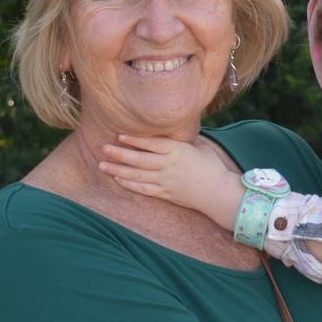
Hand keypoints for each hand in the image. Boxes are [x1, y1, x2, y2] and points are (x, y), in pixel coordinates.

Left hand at [99, 135, 243, 227]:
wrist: (218, 192)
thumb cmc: (212, 166)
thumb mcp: (200, 146)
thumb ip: (182, 139)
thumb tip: (171, 127)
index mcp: (178, 151)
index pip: (152, 144)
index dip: (134, 139)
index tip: (119, 135)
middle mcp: (169, 166)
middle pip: (139, 160)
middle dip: (119, 154)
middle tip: (103, 148)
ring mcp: (165, 181)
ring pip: (137, 175)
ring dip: (118, 169)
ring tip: (102, 164)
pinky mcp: (165, 194)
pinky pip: (143, 189)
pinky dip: (129, 184)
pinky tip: (118, 179)